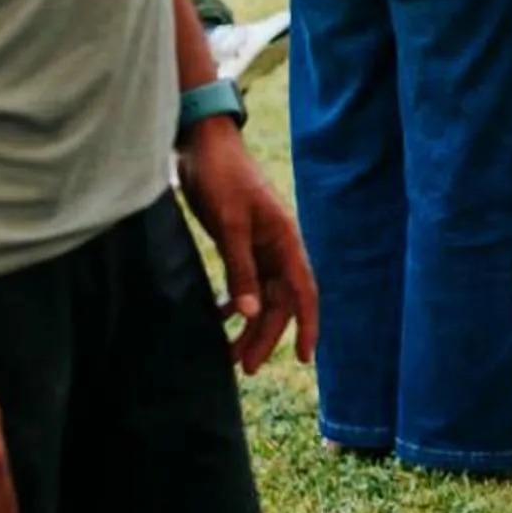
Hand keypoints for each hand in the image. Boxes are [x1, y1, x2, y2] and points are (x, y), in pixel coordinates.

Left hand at [177, 117, 317, 372]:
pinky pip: (246, 281)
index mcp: (285, 242)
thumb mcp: (229, 225)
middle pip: (280, 302)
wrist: (204, 144)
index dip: (307, 327)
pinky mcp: (241, 241)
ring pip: (262, 295)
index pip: (303, 293)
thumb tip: (251, 314)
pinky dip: (236, 301)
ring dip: (249, 324)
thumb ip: (241, 269)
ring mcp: (261, 245)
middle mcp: (278, 247)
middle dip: (265, 336)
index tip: (304, 359)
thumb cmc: (221, 179)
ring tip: (228, 354)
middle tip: (244, 367)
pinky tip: (221, 315)